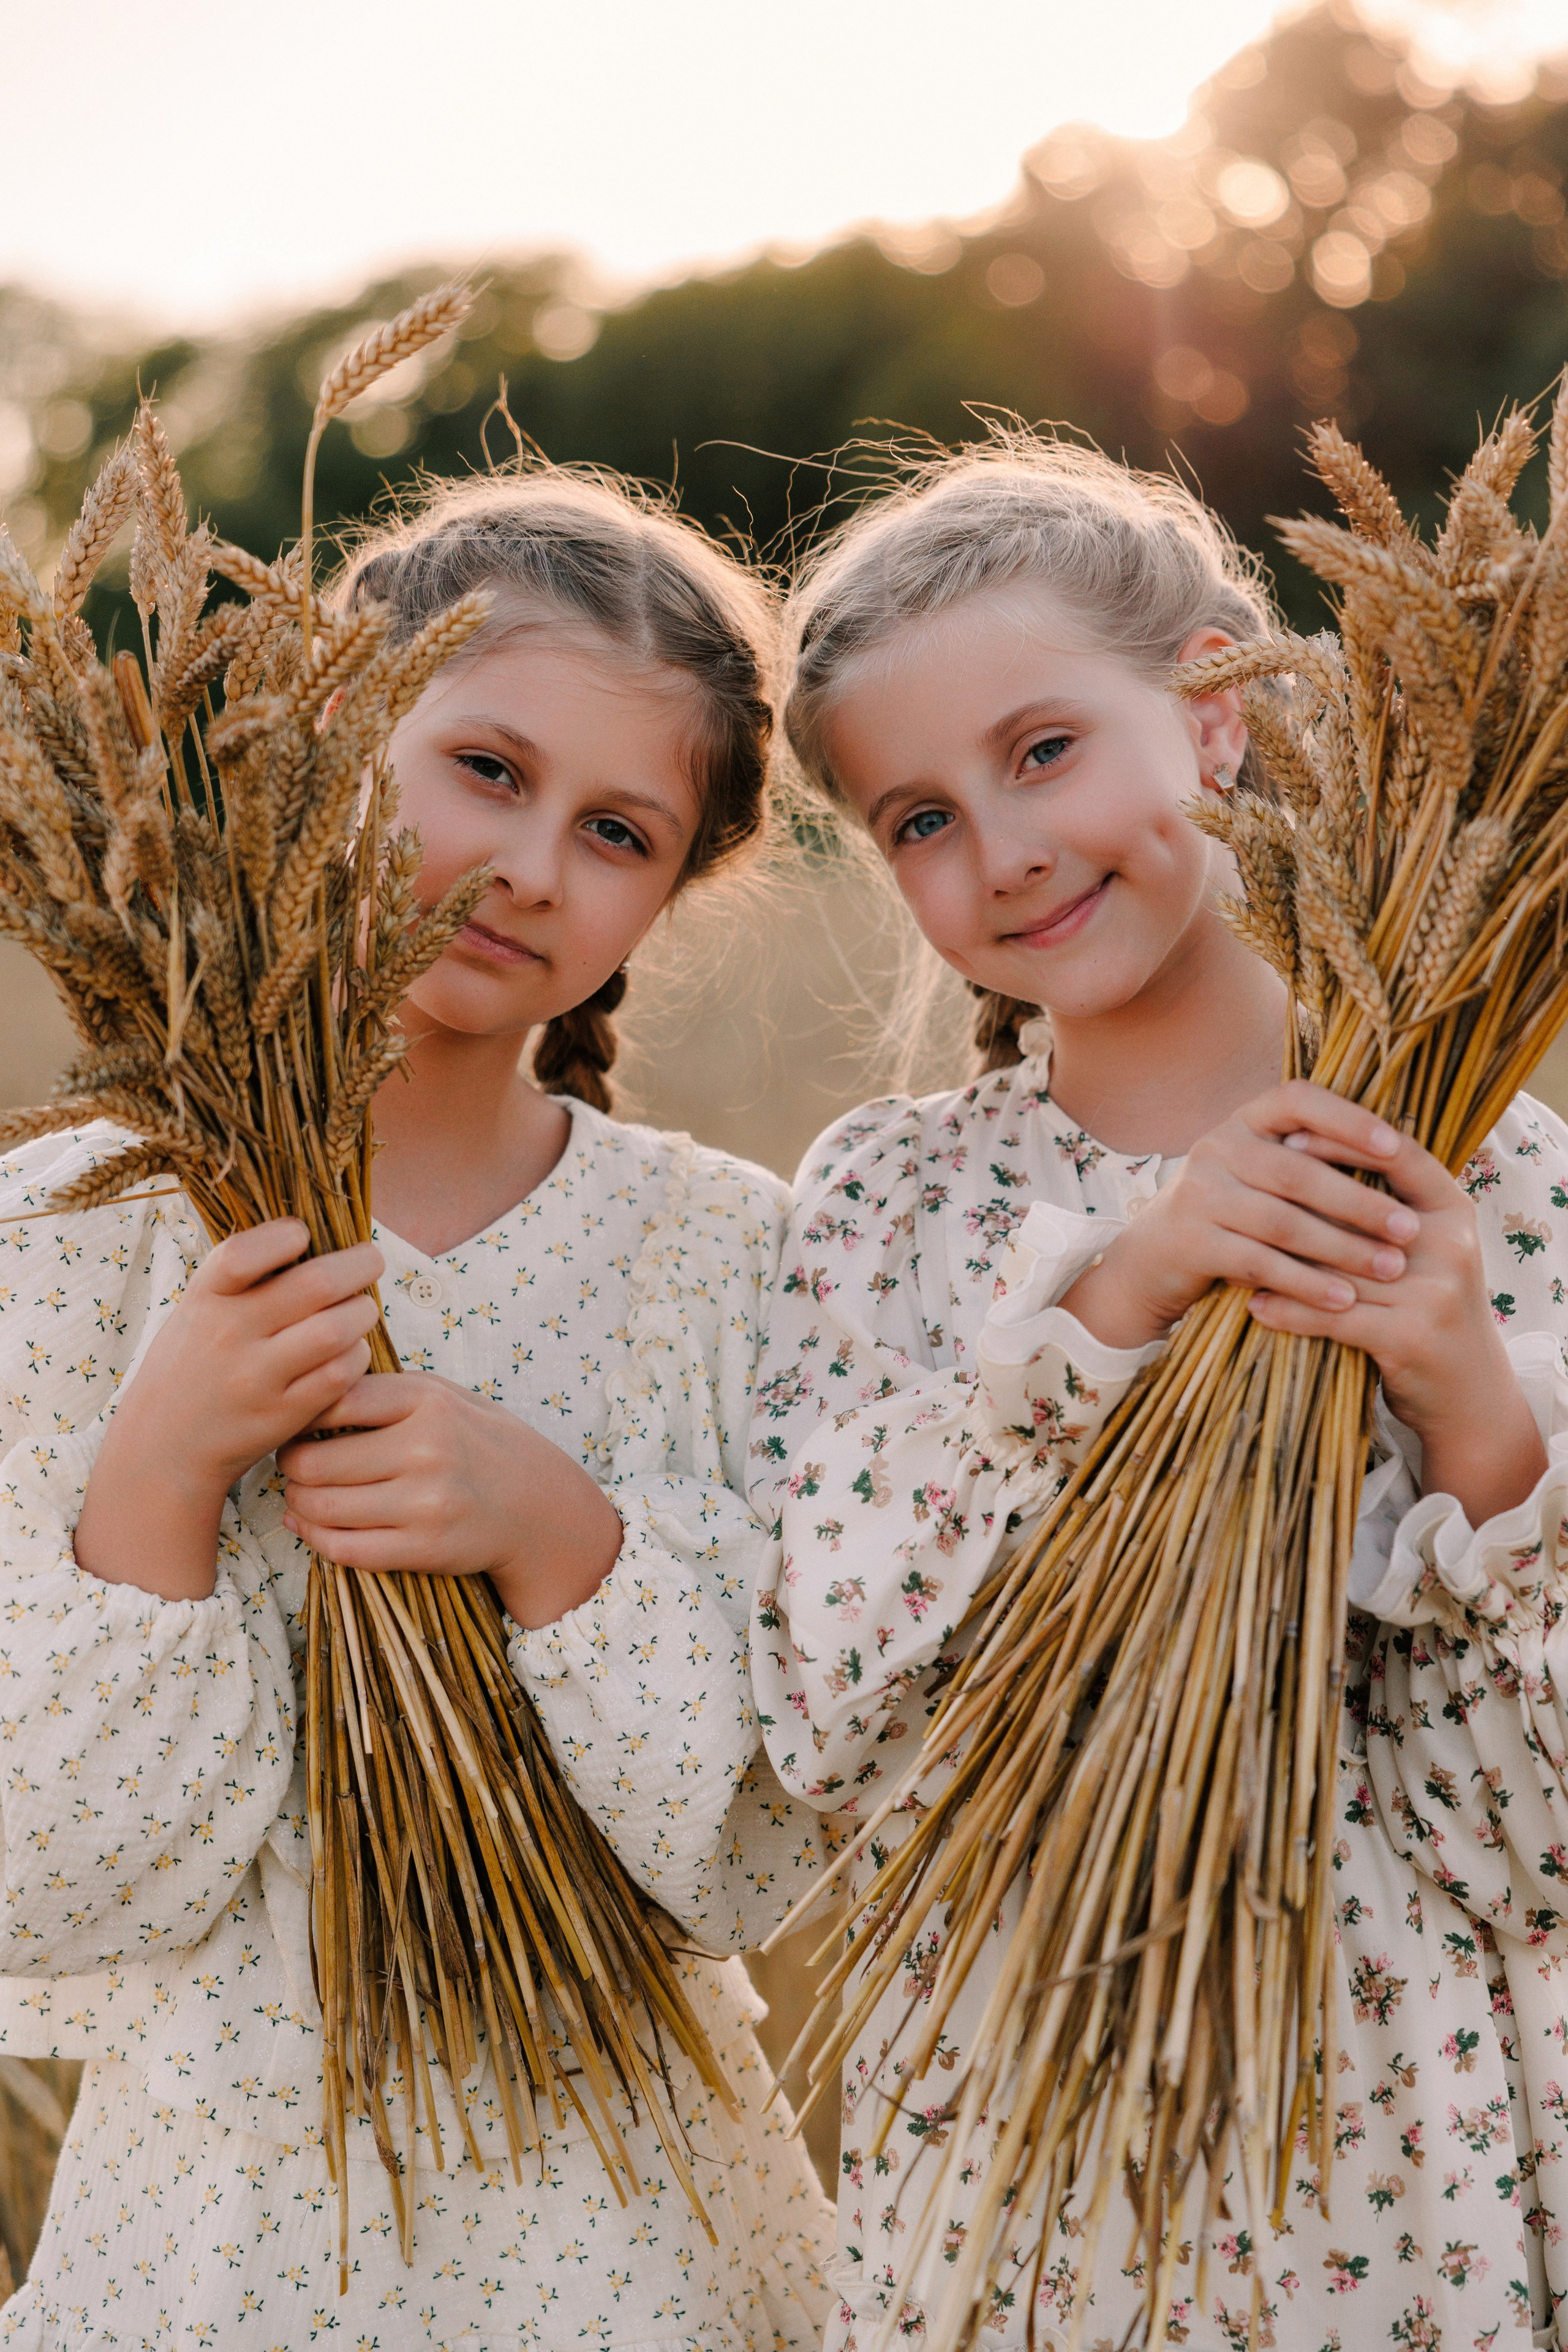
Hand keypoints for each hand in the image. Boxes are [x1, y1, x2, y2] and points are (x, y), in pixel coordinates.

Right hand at [75, 1221, 384, 1599]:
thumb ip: (242, 1281)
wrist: (161, 1450)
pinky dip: (356, 1356)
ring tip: (360, 1310)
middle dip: (359, 1265)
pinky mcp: (281, 1415)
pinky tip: (350, 1352)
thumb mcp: (196, 1313)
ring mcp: (255, 1378)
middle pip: (315, 1285)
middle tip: (370, 1262)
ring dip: (362, 1312)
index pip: (243, 1254)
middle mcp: (227, 1334)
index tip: (304, 1234)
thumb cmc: (190, 1368)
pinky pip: (340, 1374)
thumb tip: (312, 1238)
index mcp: (204, 1298)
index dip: (284, 1236)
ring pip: (336, 1329)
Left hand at [277, 1372, 622, 1628]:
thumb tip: (307, 1395)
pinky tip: (310, 1525)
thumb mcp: (444, 1397)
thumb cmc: (479, 1443)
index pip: (333, 1401)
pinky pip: (344, 1548)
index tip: (295, 1424)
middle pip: (314, 1461)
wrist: (539, 1505)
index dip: (300, 1415)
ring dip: (297, 1503)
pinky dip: (315, 1537)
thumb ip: (383, 1391)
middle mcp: (428, 1449)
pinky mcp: (425, 1549)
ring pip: (322, 1507)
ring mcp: (427, 1503)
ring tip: (299, 1495)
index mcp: (429, 1401)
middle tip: (289, 1465)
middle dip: (288, 1465)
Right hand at [1061, 1082, 1420, 1350]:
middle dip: (1360, 1203)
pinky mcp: (1191, 1242)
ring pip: (1283, 1222)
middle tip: (1410, 1230)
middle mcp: (1216, 1147)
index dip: (1348, 1120)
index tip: (1395, 1148)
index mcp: (1244, 1121)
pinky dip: (1306, 1283)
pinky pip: (1259, 1263)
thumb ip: (1309, 1160)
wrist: (1152, 1258)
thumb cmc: (1232, 1213)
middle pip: (1298, 1173)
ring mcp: (1198, 1194)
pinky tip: (1343, 1299)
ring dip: (1342, 1249)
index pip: (1298, 1100)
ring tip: (1389, 1269)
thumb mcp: (1261, 1173)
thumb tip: (1405, 1159)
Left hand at [1248, 1132, 1546, 1523]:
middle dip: (1296, 1200)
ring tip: (1234, 1246)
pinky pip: (1333, 1315)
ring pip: (1337, 1264)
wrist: (1470, 1393)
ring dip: (1279, 1258)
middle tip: (1244, 1190)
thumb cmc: (1431, 1309)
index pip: (1398, 1154)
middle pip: (1358, 1209)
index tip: (1289, 1136)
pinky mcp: (1409, 1337)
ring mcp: (1433, 1291)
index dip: (1344, 1140)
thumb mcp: (1427, 1249)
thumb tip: (1319, 1153)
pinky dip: (1290, 1309)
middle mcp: (1450, 1244)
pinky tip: (1255, 1304)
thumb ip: (1390, 1208)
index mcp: (1454, 1210)